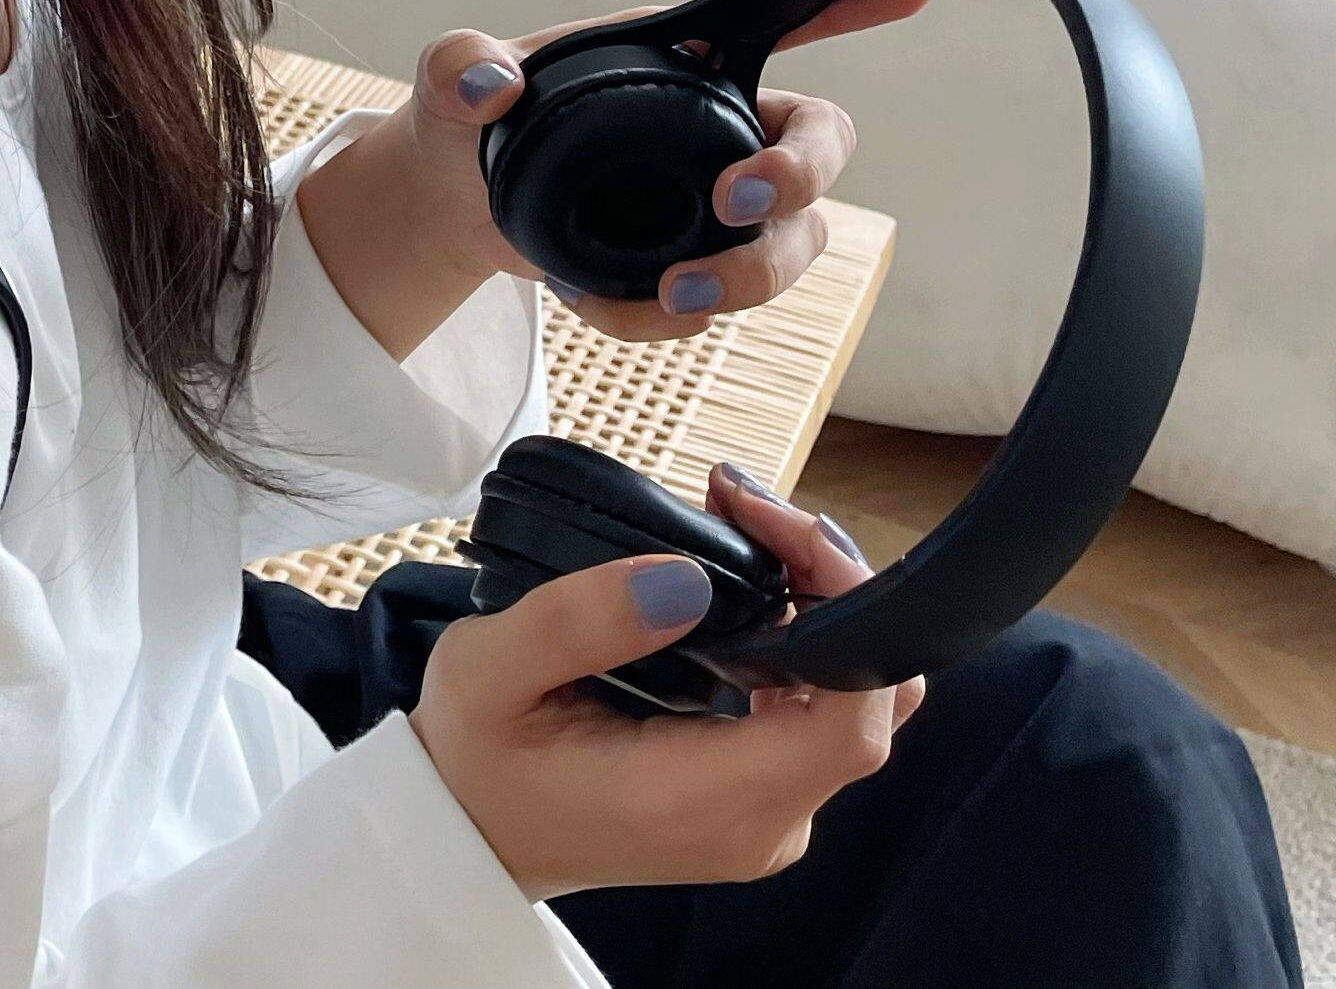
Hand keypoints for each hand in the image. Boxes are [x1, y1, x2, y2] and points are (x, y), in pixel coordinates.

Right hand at [413, 466, 923, 898]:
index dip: (852, 615)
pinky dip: (798, 632)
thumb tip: (685, 578)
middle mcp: (761, 821)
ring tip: (739, 520)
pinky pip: (814, 710)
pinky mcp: (756, 793)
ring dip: (817, 601)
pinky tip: (736, 578)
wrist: (467, 830)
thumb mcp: (489, 671)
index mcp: (704, 801)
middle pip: (867, 704)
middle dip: (834, 586)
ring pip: (850, 701)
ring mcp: (766, 812)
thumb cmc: (475, 754)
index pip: (850, 725)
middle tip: (748, 504)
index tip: (787, 528)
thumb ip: (580, 622)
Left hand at [415, 0, 925, 338]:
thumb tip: (490, 84)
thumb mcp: (448, 78)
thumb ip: (461, 65)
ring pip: (796, 241)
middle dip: (802, 178)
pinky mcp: (694, 263)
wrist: (453, 204)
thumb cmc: (467, 119)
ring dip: (751, 277)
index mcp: (677, 58)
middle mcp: (717, 124)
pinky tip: (598, 309)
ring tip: (668, 298)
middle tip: (731, 205)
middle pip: (819, 146)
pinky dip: (670, 320)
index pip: (780, 24)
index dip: (851, 6)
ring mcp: (715, 200)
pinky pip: (726, 303)